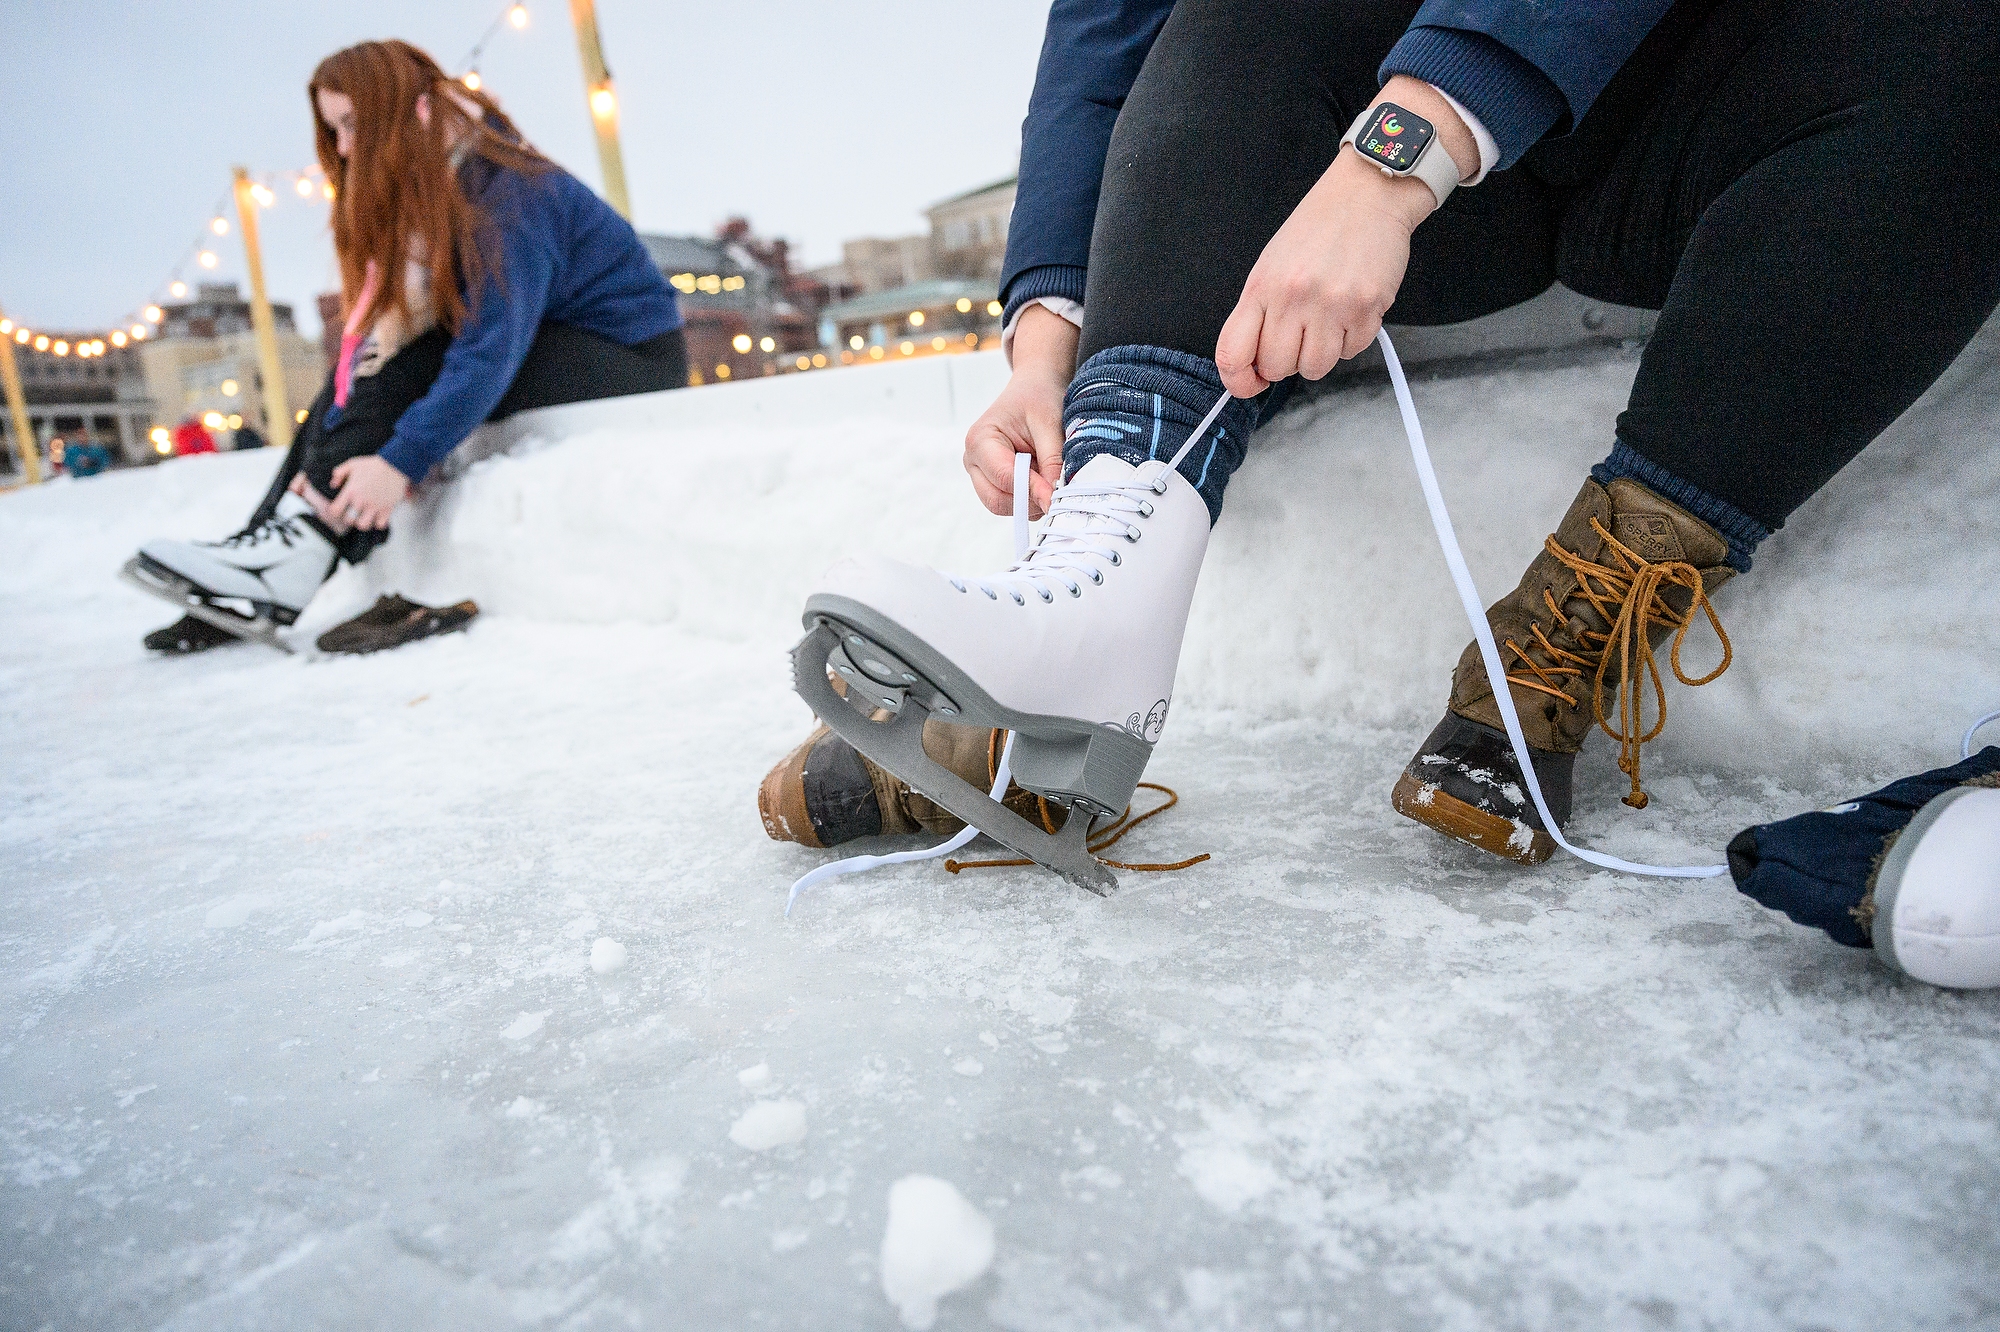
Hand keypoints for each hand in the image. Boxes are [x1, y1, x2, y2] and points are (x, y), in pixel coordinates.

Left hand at [327, 455, 410, 530]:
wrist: (396, 465)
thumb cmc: (374, 465)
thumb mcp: (353, 464)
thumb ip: (339, 473)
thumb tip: (333, 485)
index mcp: (351, 490)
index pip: (335, 510)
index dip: (335, 511)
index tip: (339, 508)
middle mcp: (361, 500)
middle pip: (349, 520)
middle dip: (349, 518)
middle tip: (353, 513)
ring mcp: (375, 506)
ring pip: (363, 525)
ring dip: (363, 522)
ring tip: (365, 517)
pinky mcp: (387, 509)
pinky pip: (380, 524)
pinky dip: (379, 522)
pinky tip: (378, 516)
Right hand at [963, 303, 1077, 517]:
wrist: (1035, 388)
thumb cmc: (1039, 398)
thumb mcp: (1050, 424)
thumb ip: (1052, 462)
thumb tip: (1054, 498)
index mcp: (980, 440)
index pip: (1004, 477)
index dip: (1032, 490)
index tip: (1058, 496)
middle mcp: (974, 460)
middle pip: (997, 500)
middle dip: (1029, 500)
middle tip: (1056, 490)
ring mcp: (981, 473)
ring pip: (1004, 506)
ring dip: (1031, 500)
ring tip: (1048, 474)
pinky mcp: (993, 481)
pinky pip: (1011, 503)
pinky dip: (1030, 499)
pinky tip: (1042, 477)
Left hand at [1215, 76, 1477, 397]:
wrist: (1367, 195)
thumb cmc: (1317, 230)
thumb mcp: (1272, 265)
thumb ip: (1259, 312)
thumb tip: (1255, 364)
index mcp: (1260, 287)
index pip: (1232, 354)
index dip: (1238, 380)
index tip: (1249, 382)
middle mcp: (1292, 299)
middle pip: (1277, 368)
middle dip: (1286, 361)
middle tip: (1298, 336)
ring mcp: (1330, 306)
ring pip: (1315, 368)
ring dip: (1320, 354)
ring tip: (1326, 323)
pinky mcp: (1366, 309)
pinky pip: (1352, 352)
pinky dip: (1350, 340)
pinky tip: (1350, 310)